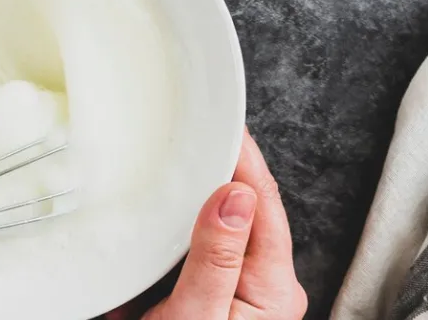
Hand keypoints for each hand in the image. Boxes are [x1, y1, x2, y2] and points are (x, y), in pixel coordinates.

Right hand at [110, 131, 306, 319]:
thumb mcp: (195, 316)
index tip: (224, 125)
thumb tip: (234, 195)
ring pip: (219, 227)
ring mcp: (241, 291)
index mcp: (272, 289)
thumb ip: (216, 259)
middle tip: (191, 139)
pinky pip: (199, 250)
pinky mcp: (215, 296)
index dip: (245, 158)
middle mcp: (265, 287)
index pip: (264, 204)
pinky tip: (155, 224)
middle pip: (244, 211)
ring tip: (169, 175)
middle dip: (214, 175)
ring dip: (190, 205)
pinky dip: (174, 237)